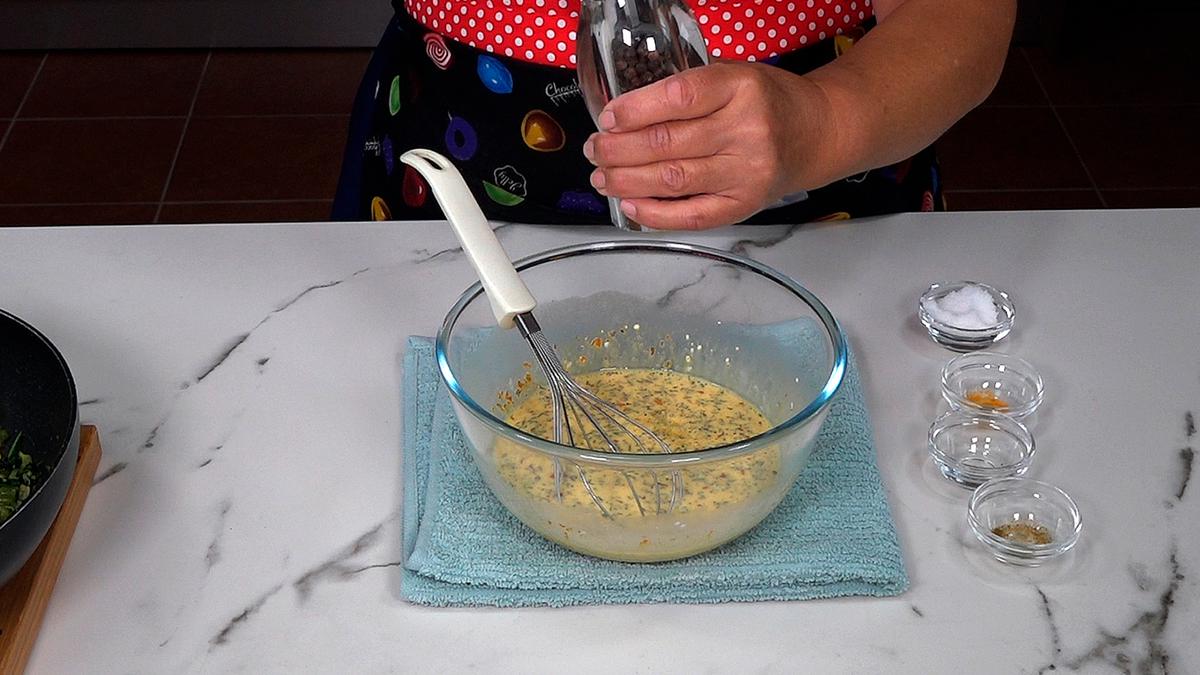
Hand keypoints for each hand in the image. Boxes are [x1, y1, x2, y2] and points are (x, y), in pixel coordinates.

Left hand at [583, 61, 840, 229]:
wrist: (816, 134)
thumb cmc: (767, 102)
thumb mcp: (734, 75)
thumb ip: (687, 91)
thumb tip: (624, 117)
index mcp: (741, 88)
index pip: (678, 98)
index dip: (635, 110)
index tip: (609, 118)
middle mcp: (747, 130)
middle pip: (667, 143)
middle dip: (618, 149)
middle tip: (595, 150)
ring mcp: (747, 172)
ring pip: (672, 180)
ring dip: (626, 181)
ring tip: (602, 177)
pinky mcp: (744, 205)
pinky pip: (691, 216)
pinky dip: (654, 214)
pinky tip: (630, 205)